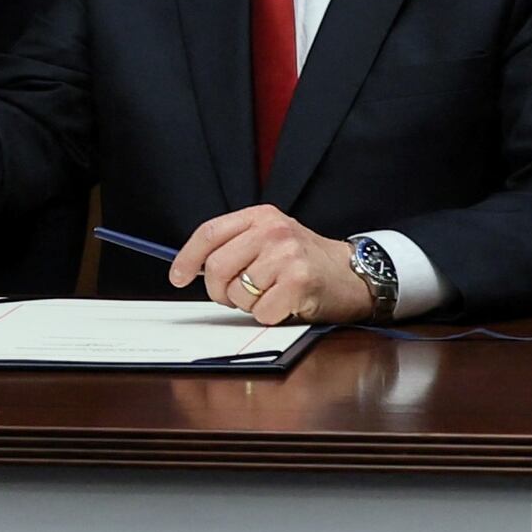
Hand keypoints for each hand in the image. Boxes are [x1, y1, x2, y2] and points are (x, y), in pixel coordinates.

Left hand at [171, 205, 379, 326]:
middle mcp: (274, 231)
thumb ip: (237, 245)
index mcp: (262, 216)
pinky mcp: (299, 282)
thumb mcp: (271, 239)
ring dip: (249, 304)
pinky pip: (261, 311)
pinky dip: (269, 316)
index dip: (188, 258)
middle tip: (237, 295)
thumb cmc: (306, 261)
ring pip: (238, 293)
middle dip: (220, 291)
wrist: (352, 274)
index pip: (210, 233)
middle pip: (218, 267)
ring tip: (271, 295)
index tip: (178, 277)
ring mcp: (287, 255)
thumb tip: (193, 268)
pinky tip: (285, 304)